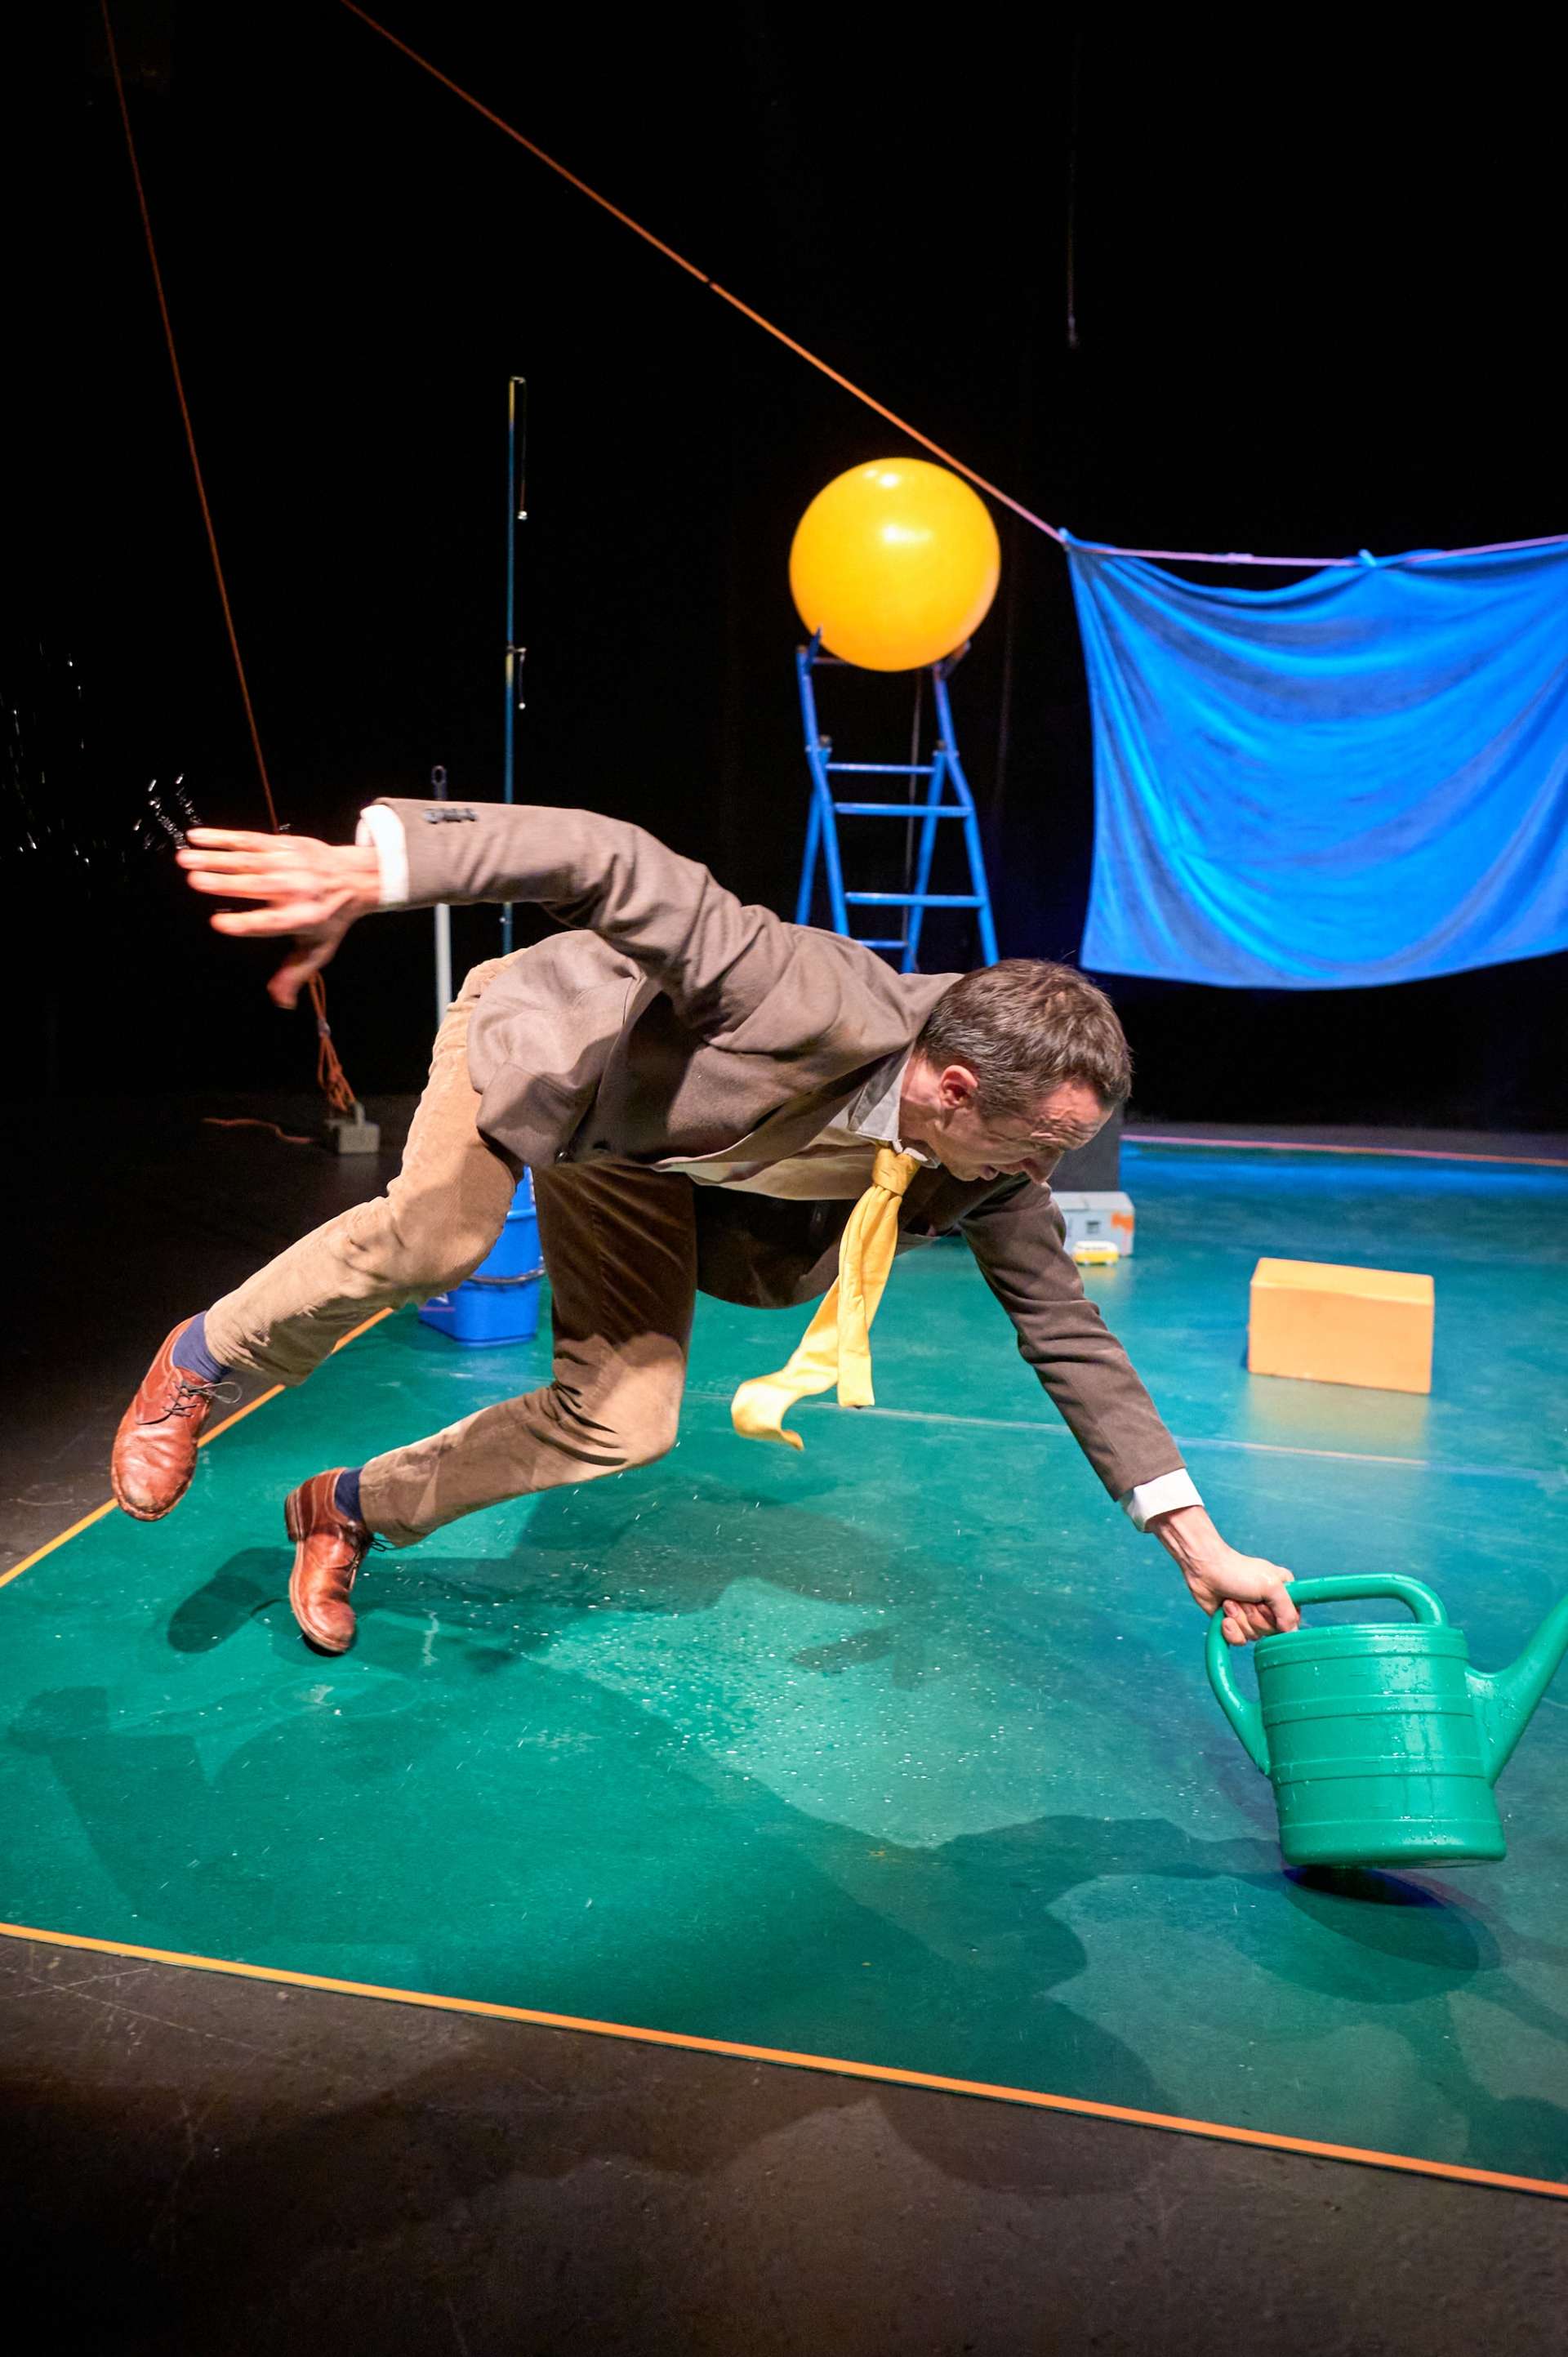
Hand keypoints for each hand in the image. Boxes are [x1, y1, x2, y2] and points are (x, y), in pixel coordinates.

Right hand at [177, 828, 382, 1007]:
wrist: (355, 876)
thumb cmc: (331, 916)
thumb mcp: (318, 948)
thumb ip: (295, 973)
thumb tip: (281, 1001)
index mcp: (299, 918)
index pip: (269, 923)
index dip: (245, 924)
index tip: (220, 924)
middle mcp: (292, 889)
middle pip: (253, 886)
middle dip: (223, 883)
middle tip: (195, 882)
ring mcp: (285, 864)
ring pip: (246, 860)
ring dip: (213, 858)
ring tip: (186, 860)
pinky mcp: (280, 845)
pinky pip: (248, 839)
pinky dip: (222, 837)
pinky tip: (197, 837)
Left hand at [1148, 1503, 1297, 1644]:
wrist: (1204, 1569)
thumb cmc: (1237, 1571)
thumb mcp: (1271, 1586)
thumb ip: (1287, 1610)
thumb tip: (1291, 1633)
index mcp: (1284, 1594)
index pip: (1292, 1621)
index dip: (1278, 1618)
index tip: (1265, 1605)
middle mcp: (1269, 1606)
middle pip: (1270, 1631)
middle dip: (1253, 1616)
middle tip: (1245, 1598)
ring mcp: (1251, 1616)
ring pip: (1254, 1636)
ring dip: (1239, 1619)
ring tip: (1231, 1601)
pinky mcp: (1234, 1623)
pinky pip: (1239, 1640)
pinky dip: (1230, 1629)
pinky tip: (1224, 1616)